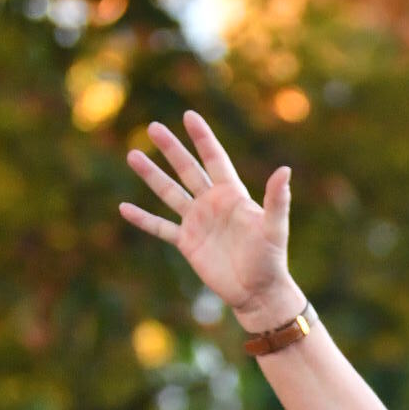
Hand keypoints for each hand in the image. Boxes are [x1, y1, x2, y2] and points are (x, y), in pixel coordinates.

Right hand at [120, 110, 297, 326]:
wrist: (258, 293)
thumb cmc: (271, 261)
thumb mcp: (275, 229)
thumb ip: (277, 200)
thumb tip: (285, 170)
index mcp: (232, 195)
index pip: (215, 159)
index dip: (203, 138)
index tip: (189, 116)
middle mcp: (212, 204)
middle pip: (187, 170)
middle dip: (171, 149)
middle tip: (153, 127)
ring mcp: (198, 223)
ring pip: (170, 193)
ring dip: (152, 176)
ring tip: (132, 155)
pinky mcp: (188, 243)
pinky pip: (161, 228)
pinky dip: (143, 219)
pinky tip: (124, 208)